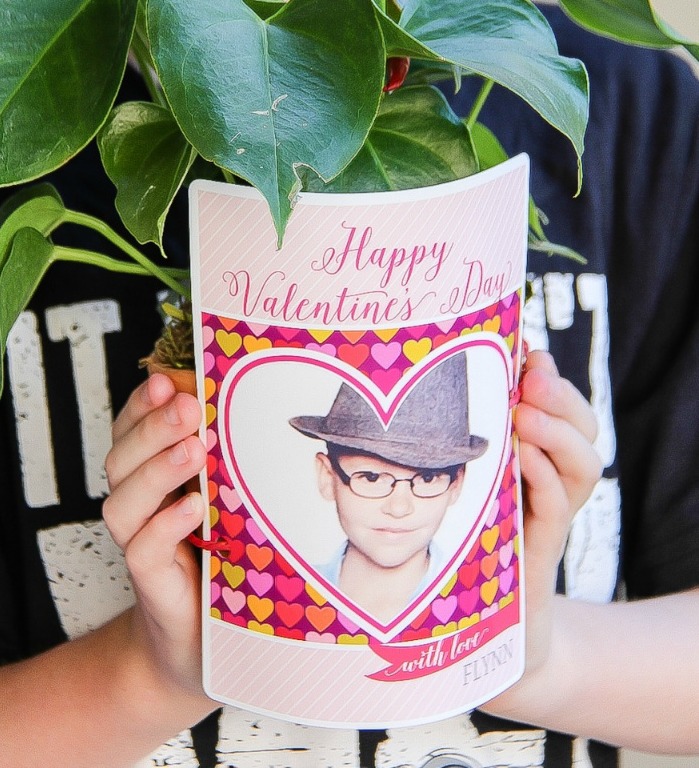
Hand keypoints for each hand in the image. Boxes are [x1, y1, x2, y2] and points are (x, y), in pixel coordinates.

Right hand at [102, 371, 211, 720]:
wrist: (202, 643)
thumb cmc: (222, 557)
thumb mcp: (227, 496)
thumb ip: (225, 454)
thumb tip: (251, 396)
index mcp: (151, 476)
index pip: (131, 429)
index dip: (142, 404)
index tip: (166, 380)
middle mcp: (139, 506)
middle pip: (121, 458)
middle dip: (153, 427)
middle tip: (188, 406)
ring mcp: (141, 545)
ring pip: (124, 502)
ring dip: (157, 470)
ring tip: (193, 449)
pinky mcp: (152, 584)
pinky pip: (143, 551)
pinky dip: (164, 526)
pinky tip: (192, 508)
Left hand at [482, 349, 601, 713]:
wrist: (484, 643)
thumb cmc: (463, 557)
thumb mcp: (455, 491)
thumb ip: (446, 451)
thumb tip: (409, 390)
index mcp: (533, 464)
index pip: (562, 411)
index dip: (552, 379)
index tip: (528, 349)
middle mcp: (548, 487)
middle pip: (583, 430)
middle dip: (563, 397)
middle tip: (534, 375)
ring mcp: (547, 520)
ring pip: (581, 467)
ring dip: (558, 432)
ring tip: (529, 412)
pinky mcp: (539, 556)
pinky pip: (555, 513)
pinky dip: (546, 480)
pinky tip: (527, 459)